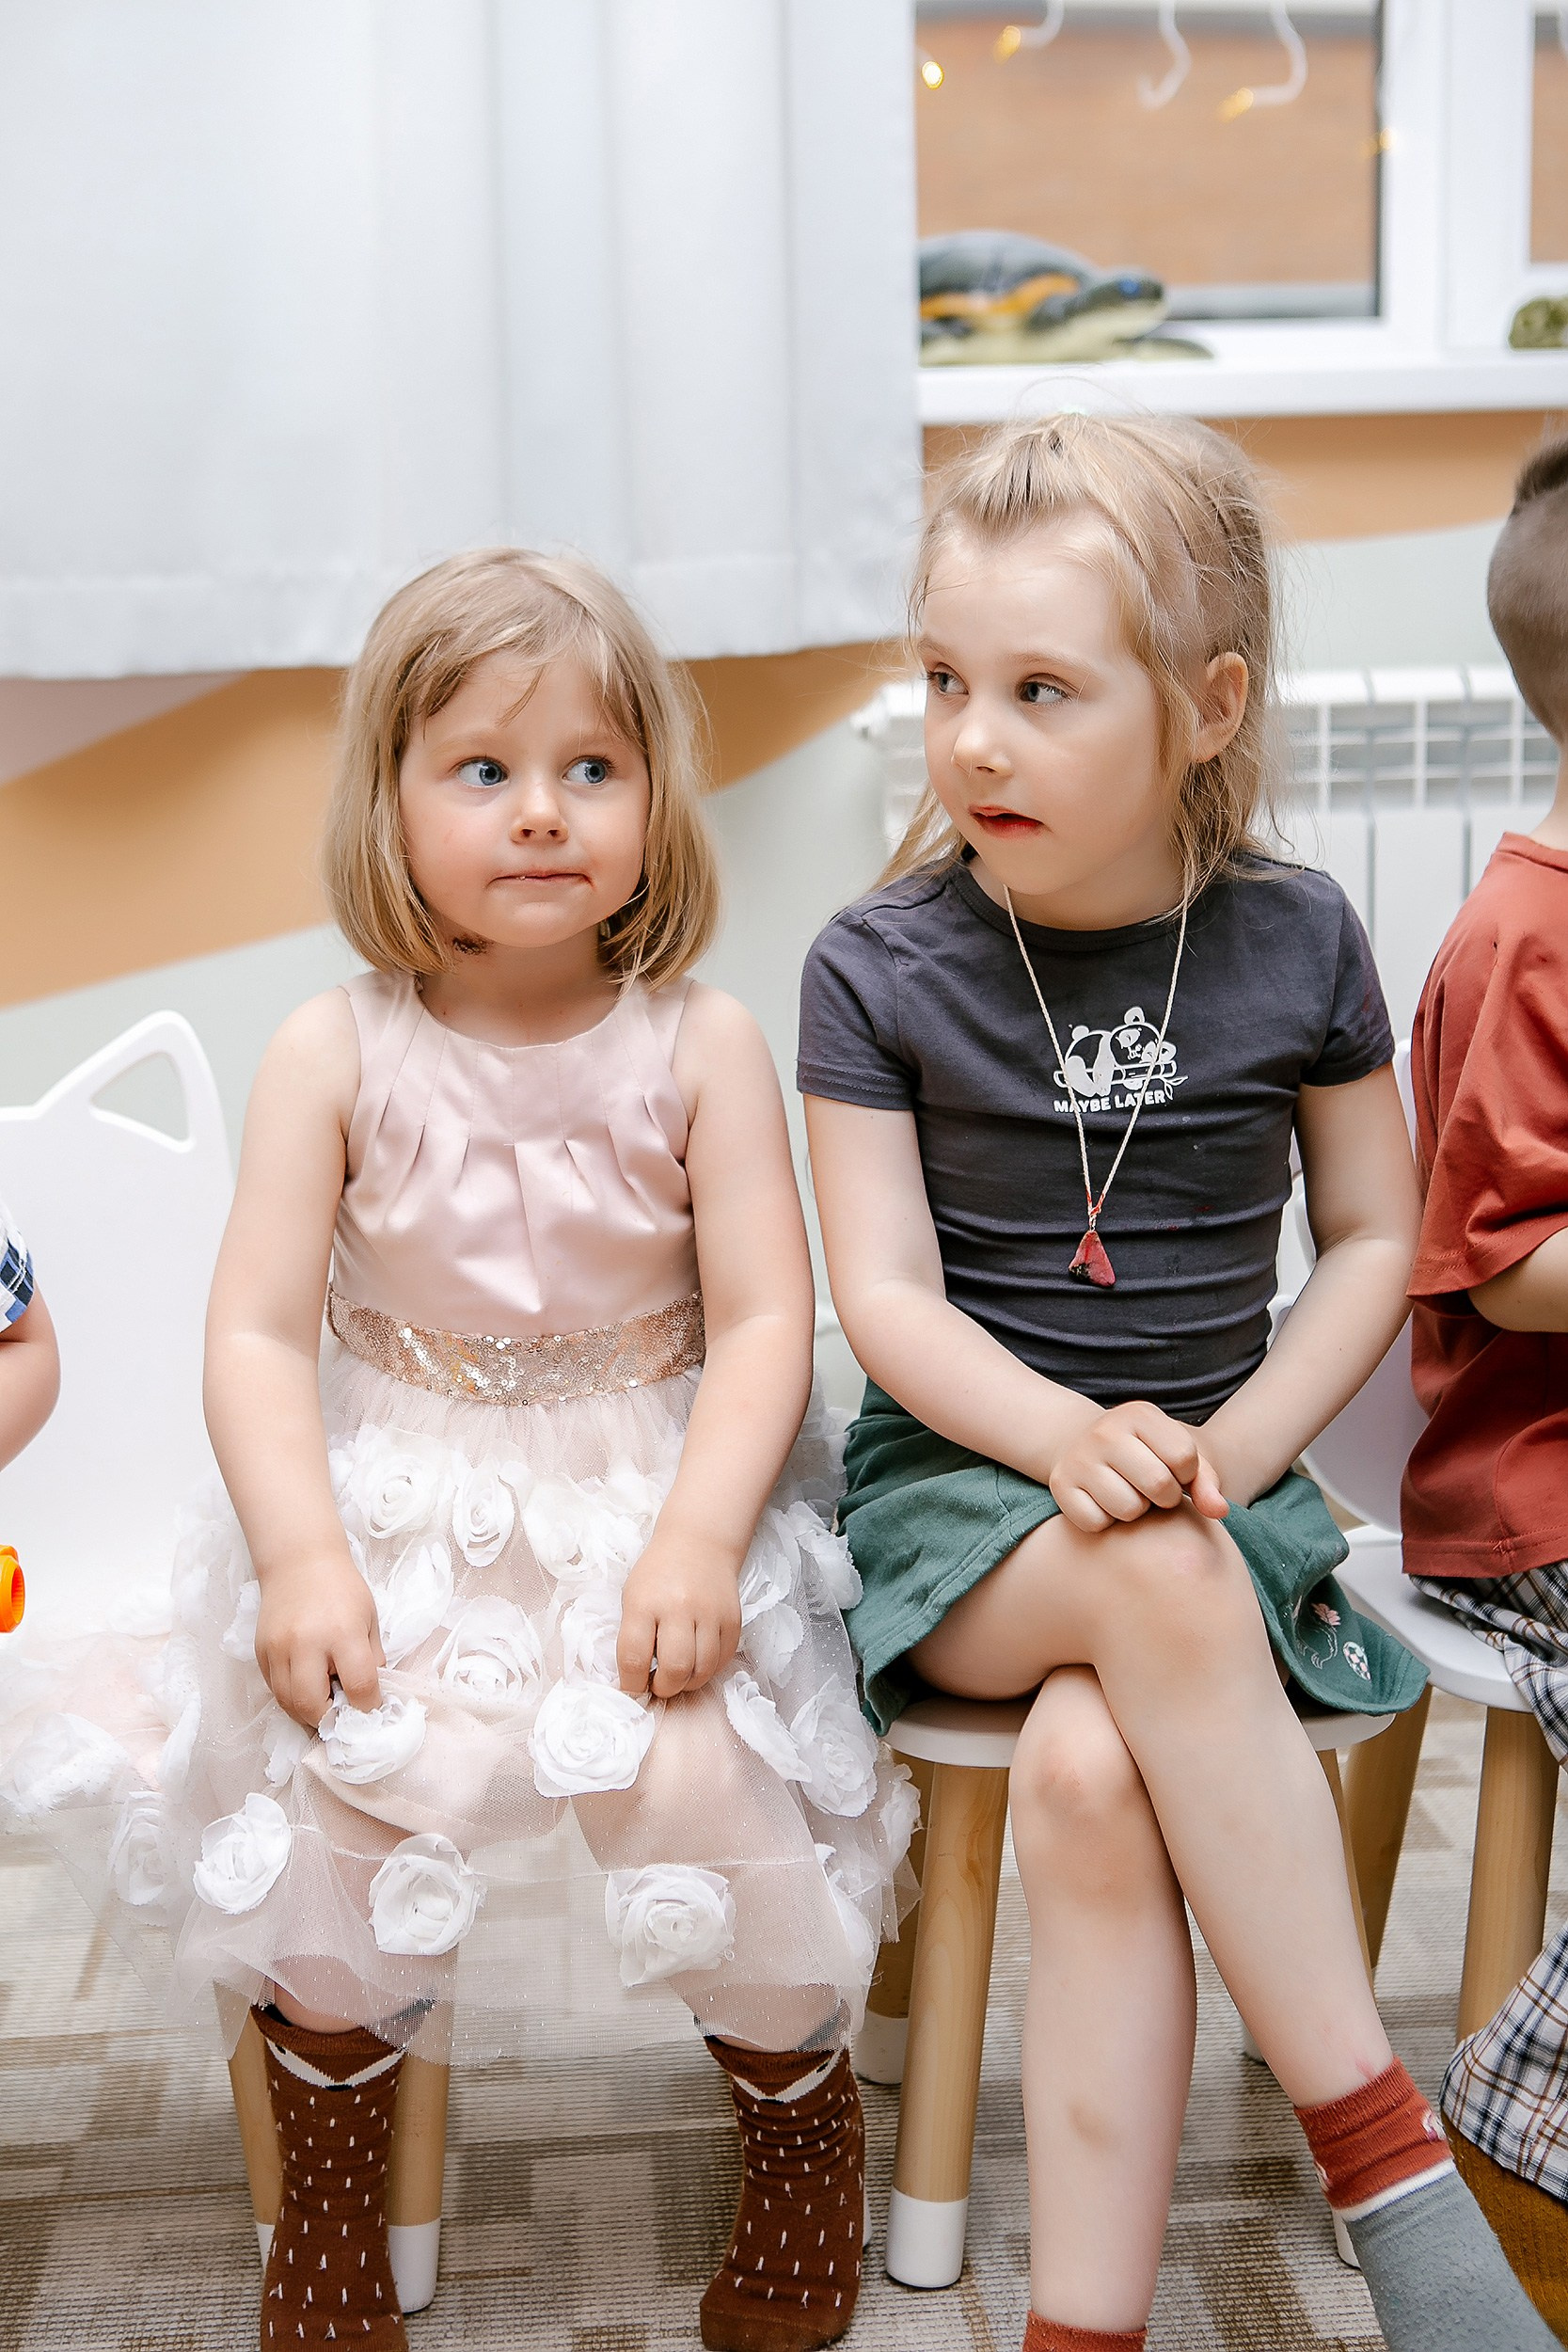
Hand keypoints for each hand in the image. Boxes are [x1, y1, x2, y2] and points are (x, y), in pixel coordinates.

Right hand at [254, 1552, 383, 1727]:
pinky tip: (305, 1688)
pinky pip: (273, 1689)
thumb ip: (371, 1659)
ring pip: (287, 1703)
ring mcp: (278, 1649)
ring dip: (306, 1714)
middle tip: (341, 1715)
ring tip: (323, 1705)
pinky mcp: (260, 1651)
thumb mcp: (369, 1619)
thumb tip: (369, 1696)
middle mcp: (306, 1644)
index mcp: (342, 1633)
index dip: (368, 1707)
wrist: (299, 1561)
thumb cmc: (342, 1588)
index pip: (359, 1686)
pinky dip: (290, 1697)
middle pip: (312, 1705)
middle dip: (329, 1720)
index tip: (370, 1710)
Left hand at [616, 1525, 743, 1699]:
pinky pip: (722, 1661)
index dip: (631, 1685)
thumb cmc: (658, 1574)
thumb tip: (638, 1680)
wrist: (698, 1543)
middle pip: (674, 1669)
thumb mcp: (633, 1597)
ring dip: (687, 1683)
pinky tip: (697, 1663)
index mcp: (645, 1603)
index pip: (634, 1658)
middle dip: (664, 1688)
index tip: (632, 1690)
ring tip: (677, 1675)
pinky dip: (708, 1670)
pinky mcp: (733, 1619)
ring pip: (702, 1670)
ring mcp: (710, 1613)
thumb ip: (633, 1637)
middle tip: (658, 1685)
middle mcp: (679, 1607)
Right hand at [1048, 1400, 1229, 1535]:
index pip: (1184, 1457)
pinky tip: (1104, 1503)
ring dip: (1136, 1511)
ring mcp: (1079, 1458)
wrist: (1084, 1444)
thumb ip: (1206, 1481)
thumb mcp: (1177, 1454)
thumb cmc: (1145, 1454)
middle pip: (1159, 1485)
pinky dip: (1106, 1521)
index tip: (1173, 1471)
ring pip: (1128, 1509)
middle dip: (1165, 1497)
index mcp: (1140, 1415)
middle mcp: (1105, 1431)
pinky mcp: (1060, 1485)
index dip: (1186, 1475)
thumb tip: (1219, 1511)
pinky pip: (1096, 1523)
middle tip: (1153, 1489)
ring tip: (1129, 1493)